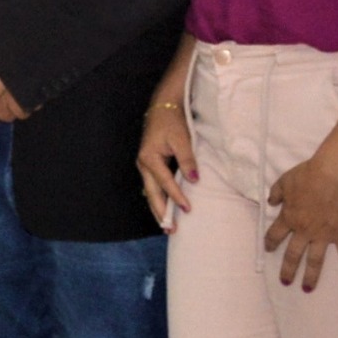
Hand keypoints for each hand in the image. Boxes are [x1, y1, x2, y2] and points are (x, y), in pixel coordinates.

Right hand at [135, 102, 195, 227]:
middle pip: (152, 194)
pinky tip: (166, 208)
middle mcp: (143, 164)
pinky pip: (153, 186)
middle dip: (161, 213)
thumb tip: (195, 180)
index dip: (177, 197)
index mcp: (149, 158)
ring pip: (151, 192)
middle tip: (170, 230)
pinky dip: (159, 199)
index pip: (165, 183)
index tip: (188, 210)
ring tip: (167, 225)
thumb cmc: (172, 121)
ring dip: (159, 209)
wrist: (163, 106)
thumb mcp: (182, 139)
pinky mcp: (149, 164)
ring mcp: (144, 165)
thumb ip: (188, 160)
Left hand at [261, 152, 337, 289]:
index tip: (269, 249)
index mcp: (289, 217)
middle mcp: (303, 230)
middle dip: (288, 269)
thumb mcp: (284, 180)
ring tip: (307, 289)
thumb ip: (275, 193)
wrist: (332, 173)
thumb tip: (270, 202)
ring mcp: (323, 235)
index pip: (274, 234)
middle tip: (285, 281)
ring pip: (315, 260)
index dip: (270, 243)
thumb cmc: (308, 175)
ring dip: (311, 276)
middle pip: (292, 254)